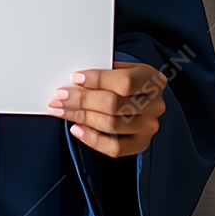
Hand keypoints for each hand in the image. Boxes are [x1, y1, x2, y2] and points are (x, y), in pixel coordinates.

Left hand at [47, 61, 165, 157]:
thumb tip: (74, 81)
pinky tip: (76, 128)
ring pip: (110, 125)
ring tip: (61, 110)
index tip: (75, 78)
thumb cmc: (128, 79)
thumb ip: (104, 72)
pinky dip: (92, 139)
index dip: (98, 79)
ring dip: (80, 117)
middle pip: (113, 104)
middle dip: (82, 100)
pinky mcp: (140, 144)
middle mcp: (155, 105)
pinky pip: (114, 148)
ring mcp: (149, 127)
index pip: (125, 82)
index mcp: (151, 79)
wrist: (145, 96)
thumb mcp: (123, 67)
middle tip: (59, 97)